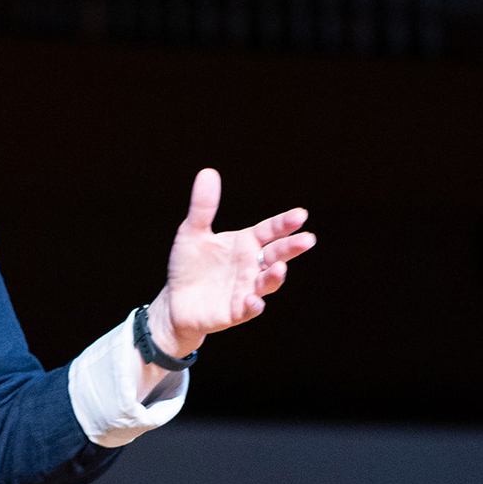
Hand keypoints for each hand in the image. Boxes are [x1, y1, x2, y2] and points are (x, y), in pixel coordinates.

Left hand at [146, 168, 315, 357]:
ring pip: (266, 282)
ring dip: (274, 276)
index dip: (284, 224)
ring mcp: (246, 289)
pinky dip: (253, 305)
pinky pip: (248, 309)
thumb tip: (208, 172)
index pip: (270, 231)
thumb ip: (203, 206)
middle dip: (291, 248)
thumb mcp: (193, 232)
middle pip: (276, 254)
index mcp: (246, 244)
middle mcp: (251, 265)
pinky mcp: (235, 311)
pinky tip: (252, 300)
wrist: (175, 301)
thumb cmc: (189, 265)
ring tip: (279, 268)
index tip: (300, 215)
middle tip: (307, 239)